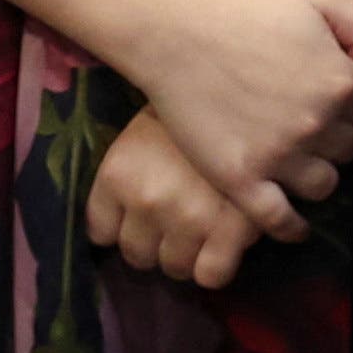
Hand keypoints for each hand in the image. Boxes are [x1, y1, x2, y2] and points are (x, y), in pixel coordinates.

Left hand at [83, 108, 268, 287]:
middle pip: (137, 254)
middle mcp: (146, 199)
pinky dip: (219, 266)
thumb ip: (134, 166)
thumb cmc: (198, 97)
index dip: (124, 227)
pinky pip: (211, 274)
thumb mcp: (149, 124)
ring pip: (175, 266)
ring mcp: (187, 218)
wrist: (250, 78)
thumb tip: (132, 208)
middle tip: (182, 222)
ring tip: (209, 230)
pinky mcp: (228, 231)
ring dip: (189, 254)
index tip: (143, 220)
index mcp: (119, 173)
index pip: (102, 232)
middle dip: (159, 243)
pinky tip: (231, 242)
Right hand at [129, 0, 352, 241]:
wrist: (177, 33)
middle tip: (309, 131)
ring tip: (299, 168)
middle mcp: (317, 124)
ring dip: (316, 177)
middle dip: (334, 139)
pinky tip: (295, 226)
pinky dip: (292, 228)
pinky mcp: (241, 179)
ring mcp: (279, 155)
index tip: (331, 105)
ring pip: (324, 185)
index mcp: (340, 83)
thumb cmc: (242, 10)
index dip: (351, 107)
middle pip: (348, 149)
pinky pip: (280, 220)